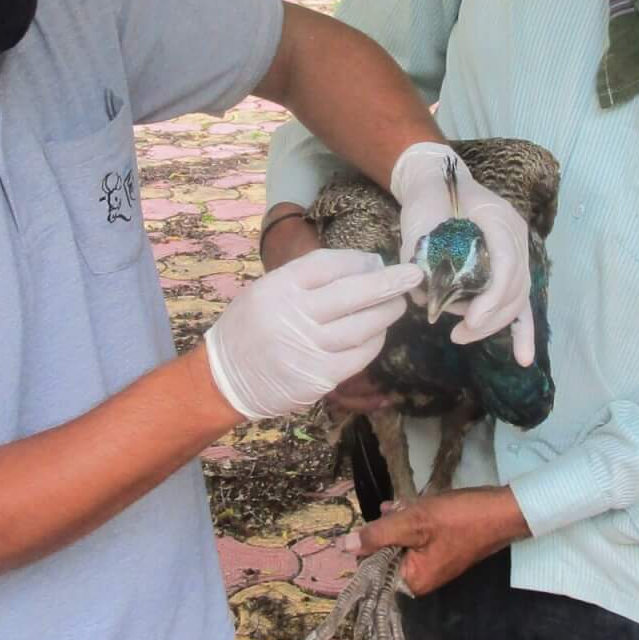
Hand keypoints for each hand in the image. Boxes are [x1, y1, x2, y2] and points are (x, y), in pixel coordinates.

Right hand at [204, 249, 422, 420]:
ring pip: (363, 326)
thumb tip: (367, 266)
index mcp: (279, 287)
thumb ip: (309, 278)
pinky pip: (360, 355)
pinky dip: (374, 342)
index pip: (329, 265)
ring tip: (398, 304)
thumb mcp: (268, 290)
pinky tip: (378, 333)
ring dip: (387, 313)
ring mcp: (307, 348)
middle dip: (389, 283)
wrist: (225, 378)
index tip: (378, 261)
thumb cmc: (252, 326)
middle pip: (353, 293)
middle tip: (414, 276)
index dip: (360, 262)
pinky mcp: (319, 376)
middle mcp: (293, 315)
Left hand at [344, 486, 530, 595]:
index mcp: (412, 581)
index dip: (369, 542)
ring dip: (398, 520)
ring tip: (406, 504)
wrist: (503, 511)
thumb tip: (343, 547)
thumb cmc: (459, 519)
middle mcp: (420, 579)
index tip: (375, 522)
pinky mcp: (440, 550)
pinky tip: (411, 504)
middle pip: (385, 553)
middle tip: (395, 510)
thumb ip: (378, 535)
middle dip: (386, 527)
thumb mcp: (413, 522)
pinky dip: (411, 521)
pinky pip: (415, 537)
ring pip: (399, 541)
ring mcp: (432, 564)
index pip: (372, 567)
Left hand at [388, 142, 535, 361]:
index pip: (507, 264)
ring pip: (518, 297)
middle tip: (460, 334)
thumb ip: (420, 254)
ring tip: (462, 336)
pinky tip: (523, 358)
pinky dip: (522, 330)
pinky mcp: (509, 268)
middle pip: (516, 286)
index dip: (493, 297)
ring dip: (495, 324)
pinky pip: (520, 301)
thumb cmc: (429, 198)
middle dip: (491, 317)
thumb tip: (420, 295)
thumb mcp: (420, 220)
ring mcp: (516, 251)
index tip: (471, 320)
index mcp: (497, 218)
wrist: (439, 182)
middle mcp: (514, 235)